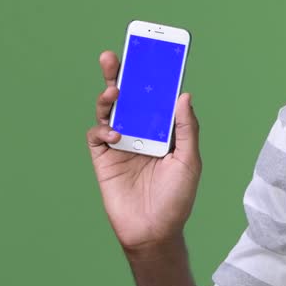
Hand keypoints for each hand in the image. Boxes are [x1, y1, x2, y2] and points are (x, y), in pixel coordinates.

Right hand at [86, 50, 202, 256]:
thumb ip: (187, 129)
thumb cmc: (177, 199)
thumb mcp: (189, 161)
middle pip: (128, 98)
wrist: (154, 232)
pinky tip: (115, 135)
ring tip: (114, 91)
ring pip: (109, 112)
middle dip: (119, 75)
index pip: (155, 97)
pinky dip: (103, 129)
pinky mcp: (104, 158)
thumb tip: (183, 95)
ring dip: (108, 97)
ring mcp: (120, 144)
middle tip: (113, 55)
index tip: (149, 53)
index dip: (151, 76)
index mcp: (163, 130)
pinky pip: (97, 135)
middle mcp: (140, 132)